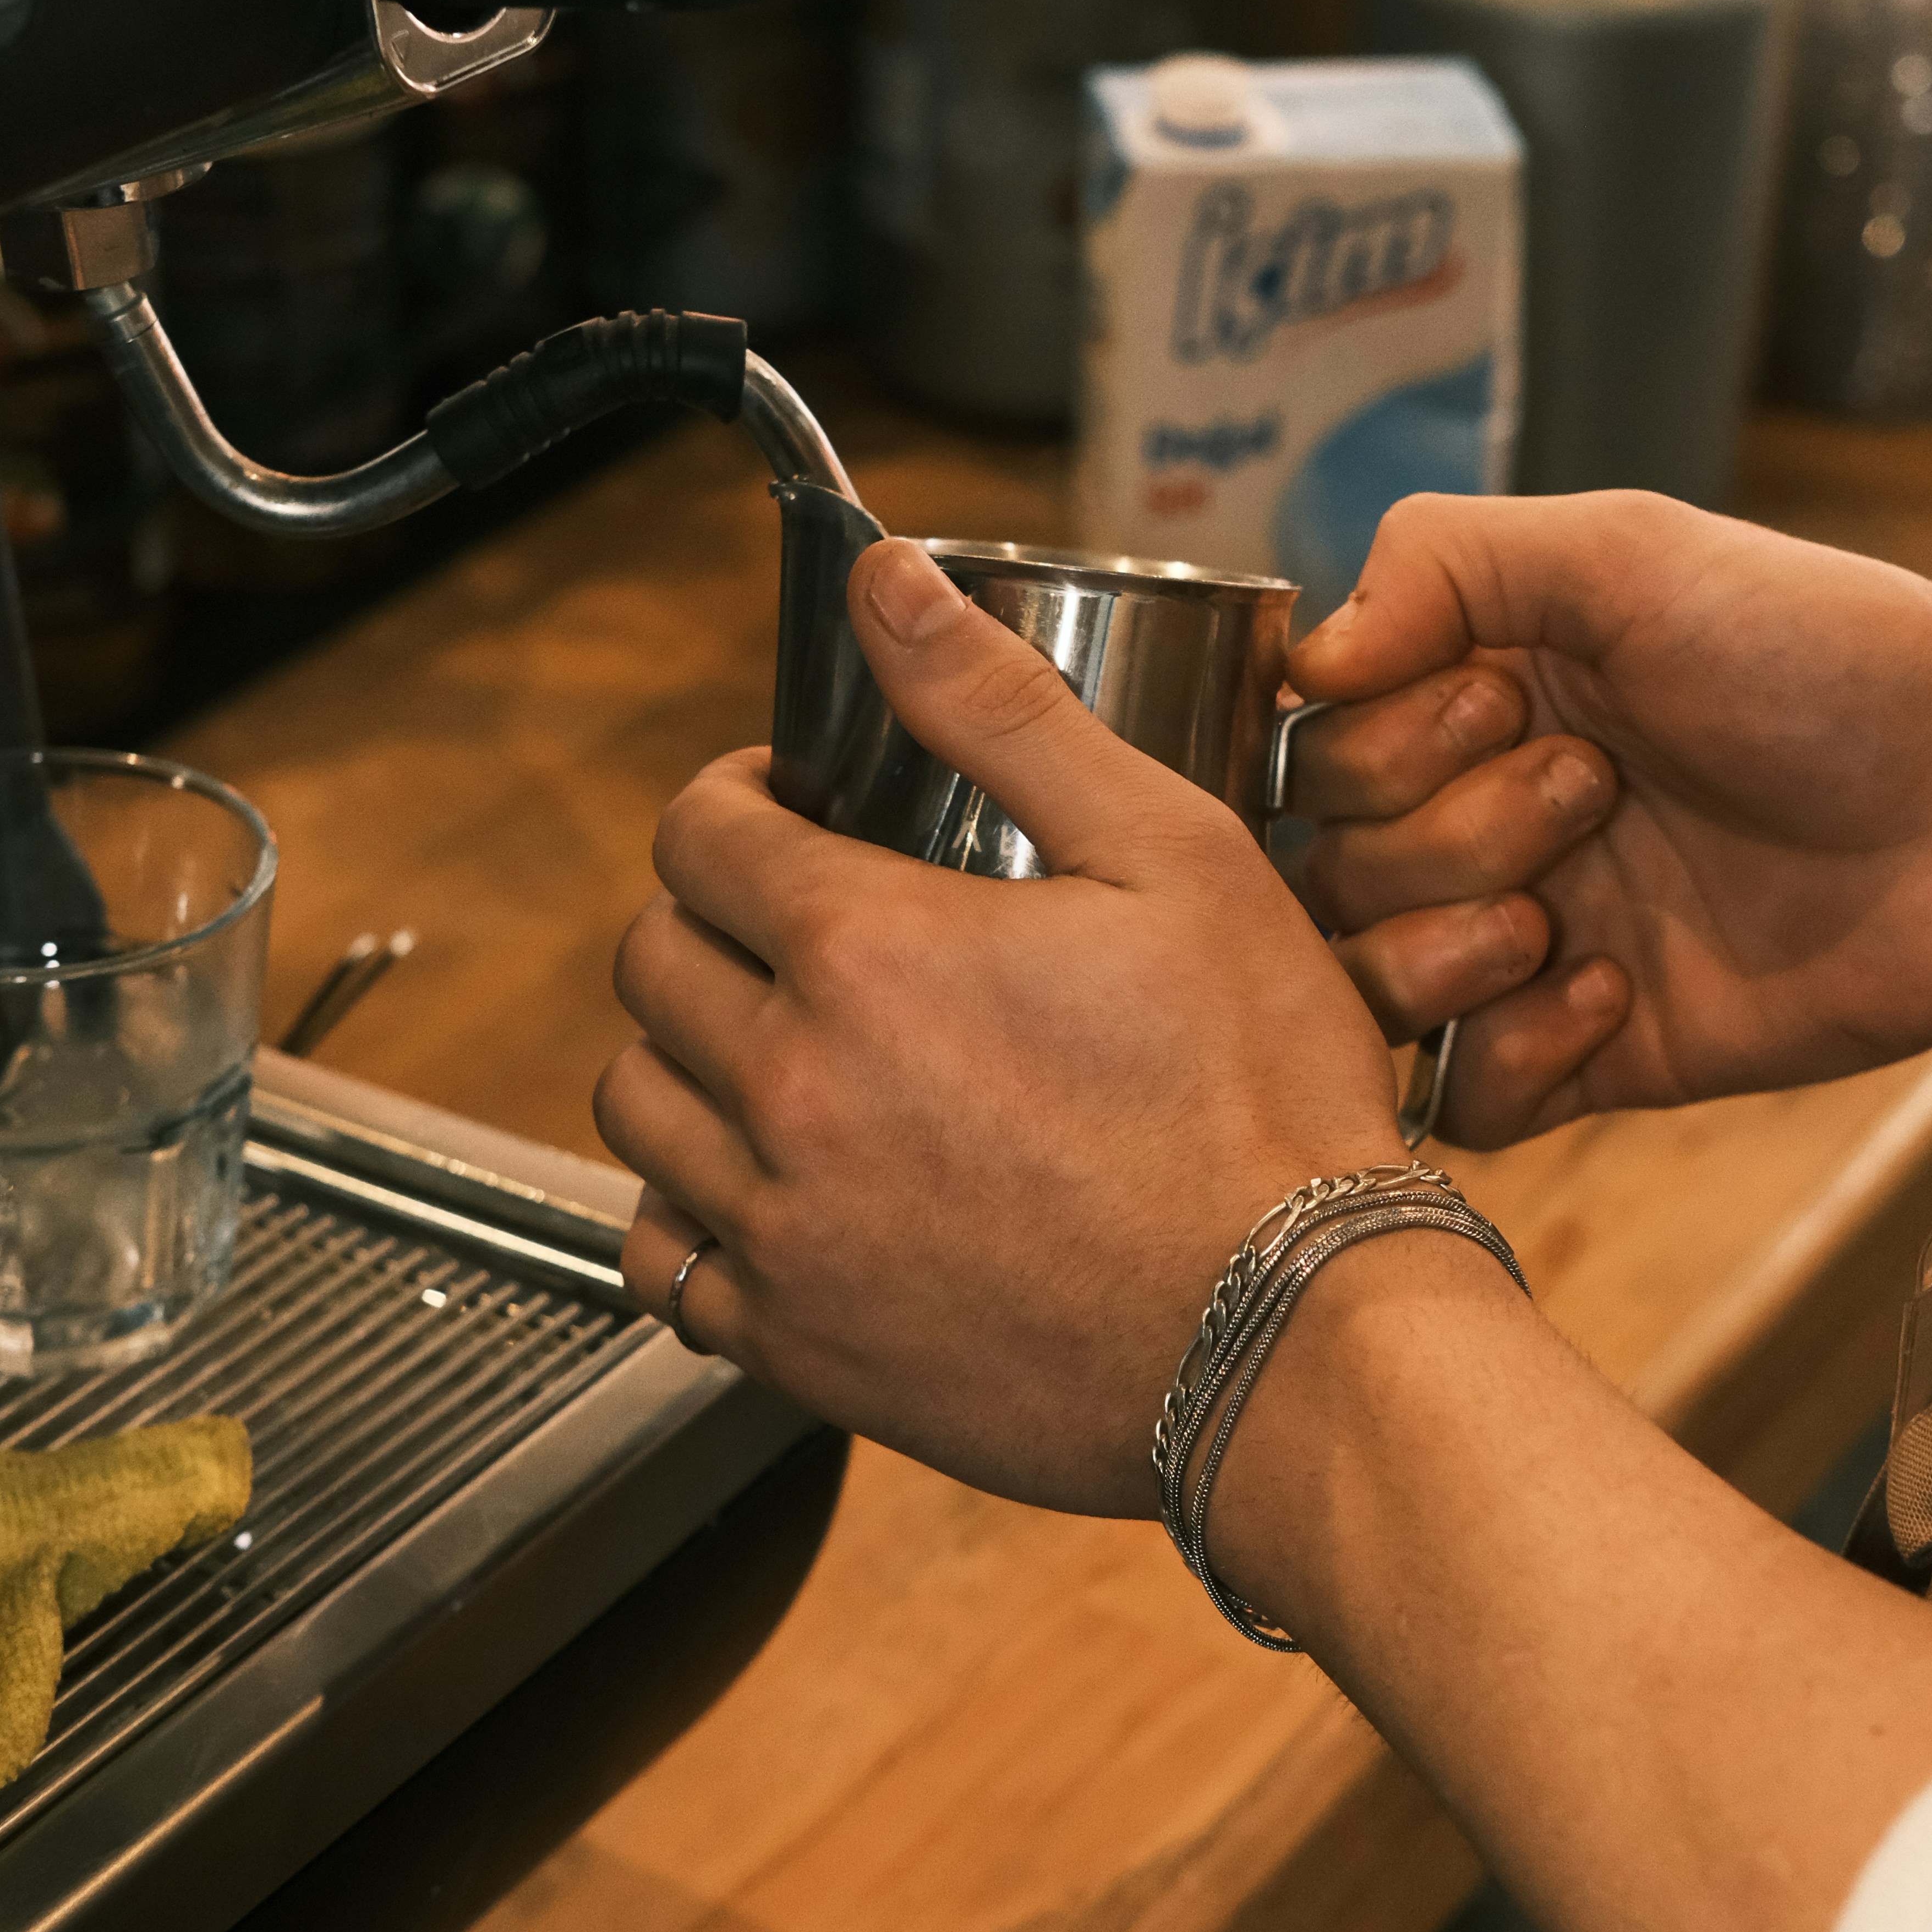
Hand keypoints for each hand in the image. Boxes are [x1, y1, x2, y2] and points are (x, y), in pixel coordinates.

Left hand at [594, 539, 1402, 1510]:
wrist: (1295, 1343)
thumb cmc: (1262, 1103)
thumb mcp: (1170, 852)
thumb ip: (1003, 707)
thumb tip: (890, 585)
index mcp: (867, 951)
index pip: (699, 834)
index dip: (735, 801)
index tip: (786, 812)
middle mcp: (794, 1090)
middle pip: (649, 965)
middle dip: (706, 918)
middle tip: (790, 925)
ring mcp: (786, 1229)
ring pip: (636, 1110)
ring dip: (686, 1057)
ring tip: (778, 1047)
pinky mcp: (802, 1347)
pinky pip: (665, 1265)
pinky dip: (692, 1215)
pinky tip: (772, 1191)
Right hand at [1283, 489, 1931, 1142]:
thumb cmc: (1819, 658)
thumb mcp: (1627, 550)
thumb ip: (1442, 559)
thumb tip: (1303, 661)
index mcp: (1468, 697)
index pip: (1313, 749)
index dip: (1382, 743)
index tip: (1509, 701)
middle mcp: (1478, 820)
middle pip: (1330, 869)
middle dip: (1449, 830)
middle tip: (1596, 786)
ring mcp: (1525, 943)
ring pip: (1369, 987)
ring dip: (1447, 948)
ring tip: (1564, 915)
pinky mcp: (1586, 1054)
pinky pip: (1465, 1098)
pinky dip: (1514, 1054)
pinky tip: (1617, 996)